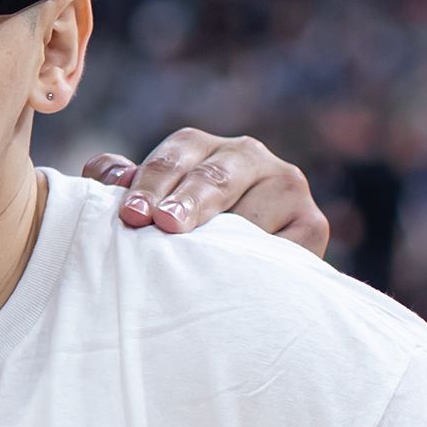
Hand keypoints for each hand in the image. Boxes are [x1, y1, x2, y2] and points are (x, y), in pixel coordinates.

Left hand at [84, 127, 329, 254]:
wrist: (232, 278)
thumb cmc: (175, 237)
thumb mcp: (143, 205)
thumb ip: (114, 183)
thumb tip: (113, 177)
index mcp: (203, 147)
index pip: (176, 157)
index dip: (151, 184)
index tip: (133, 216)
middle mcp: (248, 156)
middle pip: (215, 177)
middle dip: (188, 202)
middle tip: (166, 226)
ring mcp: (286, 186)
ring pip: (252, 213)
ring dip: (226, 238)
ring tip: (202, 259)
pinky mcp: (313, 223)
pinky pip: (286, 246)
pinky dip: (265, 262)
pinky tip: (243, 276)